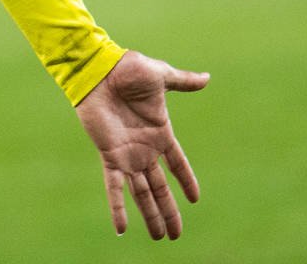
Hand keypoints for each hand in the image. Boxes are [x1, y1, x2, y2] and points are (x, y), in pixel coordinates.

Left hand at [75, 50, 208, 239]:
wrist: (100, 69)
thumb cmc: (128, 69)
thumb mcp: (161, 76)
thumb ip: (182, 82)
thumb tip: (207, 78)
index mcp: (160, 132)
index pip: (177, 163)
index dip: (186, 180)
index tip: (195, 199)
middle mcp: (145, 149)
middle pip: (160, 187)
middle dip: (168, 210)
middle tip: (175, 234)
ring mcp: (127, 155)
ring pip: (142, 193)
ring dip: (150, 215)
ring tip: (159, 237)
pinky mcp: (110, 155)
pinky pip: (114, 186)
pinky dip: (117, 207)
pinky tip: (121, 228)